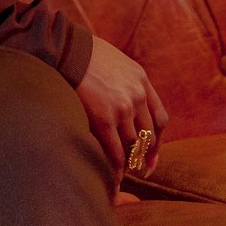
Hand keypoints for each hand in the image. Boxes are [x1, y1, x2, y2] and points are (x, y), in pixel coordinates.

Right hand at [74, 36, 167, 202]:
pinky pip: (117, 152)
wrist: (67, 49)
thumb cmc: (85, 54)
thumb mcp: (116, 61)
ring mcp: (123, 108)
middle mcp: (137, 95)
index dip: (157, 140)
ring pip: (133, 146)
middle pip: (149, 135)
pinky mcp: (105, 119)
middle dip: (145, 156)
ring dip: (129, 162)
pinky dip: (117, 168)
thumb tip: (125, 99)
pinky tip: (114, 177)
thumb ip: (126, 81)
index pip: (159, 117)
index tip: (152, 154)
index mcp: (141, 79)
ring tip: (123, 172)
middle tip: (141, 170)